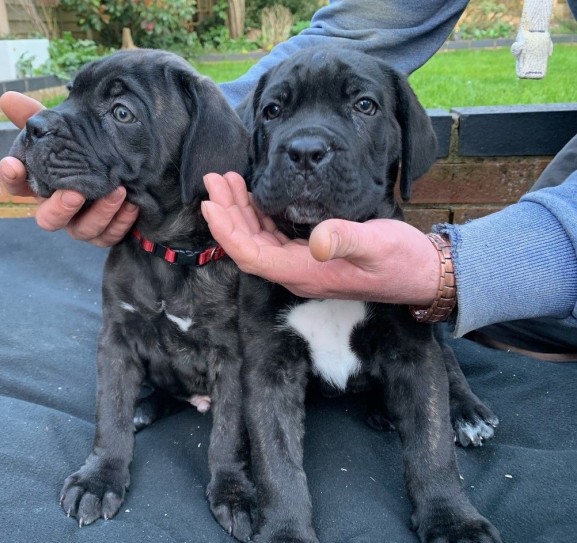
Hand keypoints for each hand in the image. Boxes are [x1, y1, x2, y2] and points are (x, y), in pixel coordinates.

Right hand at [0, 91, 138, 245]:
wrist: (124, 168)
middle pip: (48, 220)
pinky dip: (121, 221)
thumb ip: (38, 116)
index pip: (16, 185)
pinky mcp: (106, 233)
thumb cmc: (85, 150)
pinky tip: (132, 204)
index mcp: (42, 184)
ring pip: (84, 231)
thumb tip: (8, 97)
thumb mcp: (65, 131)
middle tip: (74, 193)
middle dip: (60, 208)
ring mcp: (82, 225)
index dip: (11, 177)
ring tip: (117, 191)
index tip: (12, 164)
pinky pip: (111, 235)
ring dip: (100, 213)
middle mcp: (58, 209)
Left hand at [201, 172, 440, 303]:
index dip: (226, 232)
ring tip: (228, 181)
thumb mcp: (378, 244)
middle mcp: (296, 272)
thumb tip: (316, 239)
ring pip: (258, 240)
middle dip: (227, 213)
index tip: (210, 204)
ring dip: (240, 212)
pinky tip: (254, 196)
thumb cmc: (400, 260)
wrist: (421, 273)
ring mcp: (302, 265)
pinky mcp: (309, 255)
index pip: (251, 255)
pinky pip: (273, 237)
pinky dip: (259, 215)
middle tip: (215, 180)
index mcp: (305, 273)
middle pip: (247, 245)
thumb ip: (346, 240)